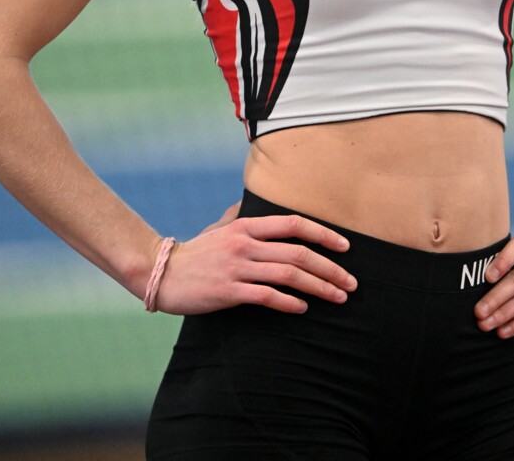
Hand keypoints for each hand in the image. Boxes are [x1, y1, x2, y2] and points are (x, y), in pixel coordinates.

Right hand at [154, 211, 355, 315]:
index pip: (294, 224)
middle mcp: (246, 243)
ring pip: (289, 275)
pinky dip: (289, 302)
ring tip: (338, 297)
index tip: (346, 248)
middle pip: (299, 252)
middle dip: (330, 268)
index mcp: (247, 225)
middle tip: (350, 282)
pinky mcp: (229, 291)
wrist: (163, 274)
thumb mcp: (220, 227)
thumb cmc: (196, 252)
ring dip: (319, 287)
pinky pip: (267, 296)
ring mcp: (238, 267)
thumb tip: (254, 206)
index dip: (324, 234)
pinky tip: (303, 308)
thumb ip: (241, 216)